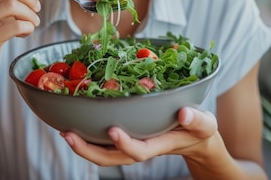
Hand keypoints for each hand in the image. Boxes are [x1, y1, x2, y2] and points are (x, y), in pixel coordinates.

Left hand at [61, 106, 218, 165]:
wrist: (196, 139)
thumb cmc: (199, 129)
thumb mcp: (204, 124)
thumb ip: (197, 120)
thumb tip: (184, 113)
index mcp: (160, 144)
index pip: (140, 150)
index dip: (126, 144)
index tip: (113, 130)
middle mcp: (142, 147)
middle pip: (113, 158)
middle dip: (89, 151)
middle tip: (69, 136)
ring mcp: (133, 144)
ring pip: (105, 153)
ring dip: (84, 146)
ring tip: (65, 132)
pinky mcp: (128, 137)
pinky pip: (105, 142)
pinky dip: (89, 136)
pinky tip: (75, 123)